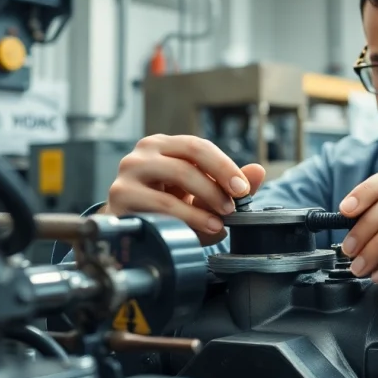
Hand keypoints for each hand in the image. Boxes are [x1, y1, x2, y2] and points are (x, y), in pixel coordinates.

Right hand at [106, 135, 265, 245]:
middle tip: (233, 207)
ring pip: (175, 179)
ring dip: (204, 202)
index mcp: (163, 146)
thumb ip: (229, 185)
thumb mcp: (200, 197)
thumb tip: (258, 171)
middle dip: (216, 184)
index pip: (198, 146)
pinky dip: (186, 218)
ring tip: (220, 222)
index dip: (224, 166)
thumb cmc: (166, 209)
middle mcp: (143, 154)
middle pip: (188, 158)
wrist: (129, 231)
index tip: (243, 188)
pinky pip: (159, 205)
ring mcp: (128, 173)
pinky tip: (201, 229)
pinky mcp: (120, 197)